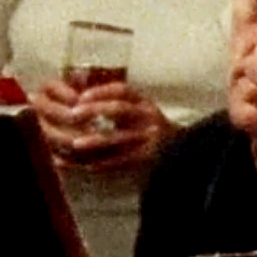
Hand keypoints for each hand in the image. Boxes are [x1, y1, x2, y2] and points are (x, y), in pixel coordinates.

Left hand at [32, 77, 169, 170]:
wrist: (184, 152)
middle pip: (119, 109)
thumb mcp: (140, 111)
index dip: (100, 92)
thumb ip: (118, 105)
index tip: (80, 96)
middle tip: (72, 115)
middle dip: (94, 110)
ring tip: (75, 144)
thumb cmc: (151, 130)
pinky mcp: (149, 158)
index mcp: (145, 103)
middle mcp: (149, 117)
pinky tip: (88, 165)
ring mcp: (150, 138)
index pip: (122, 91)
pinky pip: (123, 160)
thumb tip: (84, 97)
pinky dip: (104, 163)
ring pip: (119, 137)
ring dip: (95, 140)